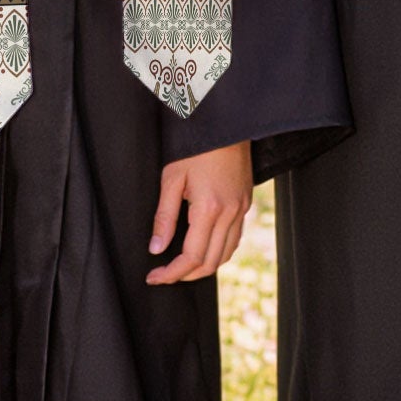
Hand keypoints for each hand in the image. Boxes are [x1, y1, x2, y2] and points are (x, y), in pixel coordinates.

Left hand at [146, 139, 252, 284]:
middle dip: (186, 275)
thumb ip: (164, 217)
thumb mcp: (172, 178)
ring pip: (226, 254)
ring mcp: (241, 208)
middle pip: (210, 262)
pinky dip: (219, 251)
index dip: (171, 273)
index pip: (191, 257)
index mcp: (209, 208)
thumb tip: (156, 248)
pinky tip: (204, 247)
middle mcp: (230, 212)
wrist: (226, 123)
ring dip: (204, 266)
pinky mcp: (246, 202)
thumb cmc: (197, 146)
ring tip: (182, 266)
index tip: (154, 277)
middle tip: (164, 274)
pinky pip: (235, 238)